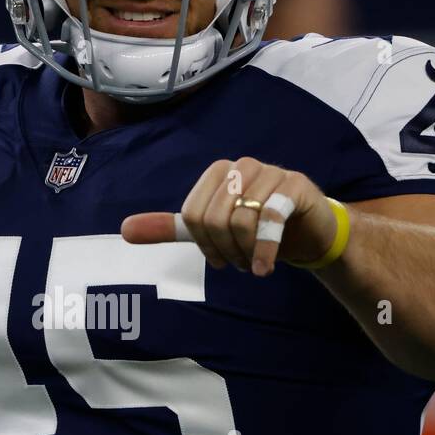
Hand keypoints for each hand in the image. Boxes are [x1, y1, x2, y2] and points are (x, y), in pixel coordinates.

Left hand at [121, 157, 339, 276]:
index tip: (218, 259)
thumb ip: (170, 228)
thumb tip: (124, 230)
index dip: (203, 245)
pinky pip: (271, 217)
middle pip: (215, 218)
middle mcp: (242, 166)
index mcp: (218, 172)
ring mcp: (271, 172)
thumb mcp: (210, 231)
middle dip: (225, 251)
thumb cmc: (258, 229)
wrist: (310, 232)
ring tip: (254, 264)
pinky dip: (264, 250)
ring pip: (241, 219)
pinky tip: (265, 268)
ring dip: (245, 253)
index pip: (192, 215)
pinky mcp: (295, 185)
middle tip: (239, 264)